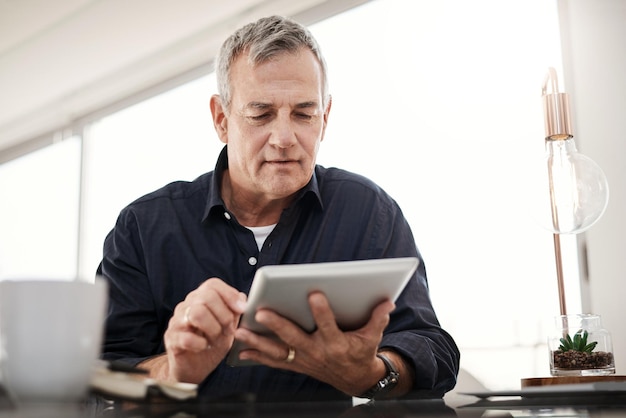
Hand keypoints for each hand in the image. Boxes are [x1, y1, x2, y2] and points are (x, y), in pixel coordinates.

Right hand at [162, 278, 246, 382]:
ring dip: (213, 328)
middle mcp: (186, 306)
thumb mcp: (228, 328)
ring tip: (216, 338)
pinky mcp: (172, 339)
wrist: (193, 368)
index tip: (242, 309)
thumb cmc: (211, 345)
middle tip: (229, 330)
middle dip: (224, 315)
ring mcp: (177, 322)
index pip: (212, 285)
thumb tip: (242, 298)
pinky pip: (186, 337)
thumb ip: (234, 313)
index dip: (229, 294)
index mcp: (200, 299)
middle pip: (206, 296)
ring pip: (197, 313)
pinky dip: (200, 343)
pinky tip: (204, 347)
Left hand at [233, 291, 394, 396]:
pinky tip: (241, 350)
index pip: (328, 325)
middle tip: (261, 312)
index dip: (322, 310)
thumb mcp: (373, 337)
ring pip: (278, 351)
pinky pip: (275, 362)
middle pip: (294, 337)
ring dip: (258, 342)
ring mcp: (304, 360)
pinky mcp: (297, 365)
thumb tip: (388, 301)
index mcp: (336, 342)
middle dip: (277, 325)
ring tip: (240, 332)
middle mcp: (317, 352)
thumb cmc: (362, 352)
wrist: (355, 380)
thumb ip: (378, 318)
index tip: (313, 293)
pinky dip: (258, 356)